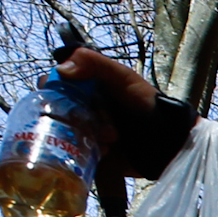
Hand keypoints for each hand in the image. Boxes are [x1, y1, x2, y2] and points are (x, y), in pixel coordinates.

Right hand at [52, 46, 197, 175]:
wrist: (166, 140)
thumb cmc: (146, 104)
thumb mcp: (123, 77)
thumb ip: (95, 64)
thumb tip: (61, 69)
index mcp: (84, 86)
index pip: (53, 82)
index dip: (52, 86)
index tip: (59, 91)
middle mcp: (79, 107)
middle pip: (54, 108)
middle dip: (70, 113)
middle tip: (89, 117)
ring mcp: (83, 130)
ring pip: (64, 131)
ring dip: (84, 132)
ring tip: (112, 135)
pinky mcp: (89, 152)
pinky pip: (75, 151)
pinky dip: (88, 150)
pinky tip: (108, 149)